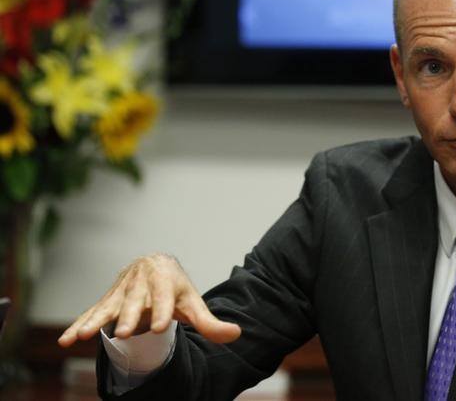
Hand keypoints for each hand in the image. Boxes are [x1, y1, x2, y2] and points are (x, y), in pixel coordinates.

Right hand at [58, 253, 240, 346]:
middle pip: (136, 302)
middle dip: (131, 317)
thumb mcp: (193, 302)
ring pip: (109, 307)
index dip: (162, 312)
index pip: (165, 298)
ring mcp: (121, 291)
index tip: (160, 327)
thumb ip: (210, 323)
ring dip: (96, 321)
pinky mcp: (106, 300)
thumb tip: (237, 335)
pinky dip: (79, 324)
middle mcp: (141, 283)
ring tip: (84, 337)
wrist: (152, 265)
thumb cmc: (175, 289)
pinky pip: (91, 313)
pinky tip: (67, 340)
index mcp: (165, 280)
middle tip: (126, 333)